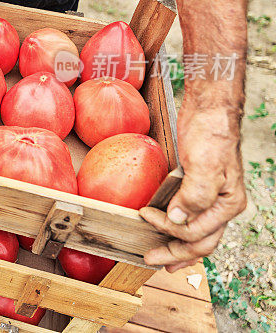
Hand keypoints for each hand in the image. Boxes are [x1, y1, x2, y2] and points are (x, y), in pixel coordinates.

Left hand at [140, 102, 246, 271]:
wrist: (209, 110)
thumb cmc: (211, 135)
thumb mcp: (206, 166)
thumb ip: (195, 196)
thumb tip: (178, 221)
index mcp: (227, 205)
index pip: (195, 232)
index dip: (168, 229)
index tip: (144, 215)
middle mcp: (221, 206)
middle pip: (199, 242)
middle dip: (175, 254)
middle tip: (150, 260)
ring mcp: (209, 198)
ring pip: (195, 233)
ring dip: (177, 247)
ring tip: (160, 257)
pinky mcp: (196, 187)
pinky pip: (188, 216)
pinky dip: (177, 228)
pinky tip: (165, 231)